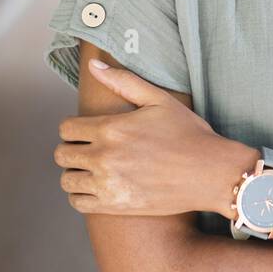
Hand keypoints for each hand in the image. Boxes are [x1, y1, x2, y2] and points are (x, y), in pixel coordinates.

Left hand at [53, 60, 251, 216]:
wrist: (211, 173)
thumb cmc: (188, 134)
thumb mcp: (159, 100)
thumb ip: (123, 81)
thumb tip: (94, 65)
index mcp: (111, 128)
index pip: (66, 128)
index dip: (73, 128)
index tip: (85, 131)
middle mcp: (104, 157)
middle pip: (62, 154)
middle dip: (71, 149)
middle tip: (88, 149)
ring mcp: (109, 184)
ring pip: (67, 180)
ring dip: (75, 173)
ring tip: (91, 169)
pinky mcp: (116, 206)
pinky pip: (78, 203)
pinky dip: (82, 195)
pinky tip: (96, 187)